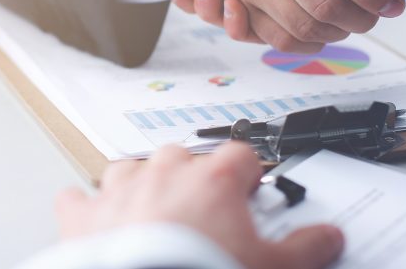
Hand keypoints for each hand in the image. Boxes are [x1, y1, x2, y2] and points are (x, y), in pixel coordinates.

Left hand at [55, 143, 343, 268]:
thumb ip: (305, 248)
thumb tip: (328, 238)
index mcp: (211, 181)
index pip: (240, 156)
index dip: (249, 173)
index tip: (251, 189)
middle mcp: (162, 176)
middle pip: (181, 156)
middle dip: (192, 175)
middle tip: (204, 206)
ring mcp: (119, 193)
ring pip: (127, 168)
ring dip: (139, 184)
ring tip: (152, 209)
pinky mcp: (83, 219)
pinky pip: (77, 200)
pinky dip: (84, 208)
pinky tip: (91, 218)